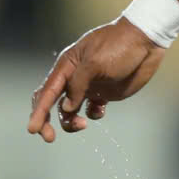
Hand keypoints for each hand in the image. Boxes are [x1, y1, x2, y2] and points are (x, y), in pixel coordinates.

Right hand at [27, 19, 165, 142]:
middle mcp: (74, 77)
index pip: (46, 92)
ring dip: (71, 122)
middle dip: (47, 121)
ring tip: (83, 124)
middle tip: (49, 137)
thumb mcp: (95, 63)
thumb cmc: (119, 46)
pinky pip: (91, 110)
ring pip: (69, 110)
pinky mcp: (104, 93)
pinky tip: (100, 110)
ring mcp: (89, 86)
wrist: (146, 41)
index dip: (38, 112)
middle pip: (51, 103)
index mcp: (67, 66)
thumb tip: (67, 107)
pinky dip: (92, 115)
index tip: (33, 130)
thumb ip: (78, 85)